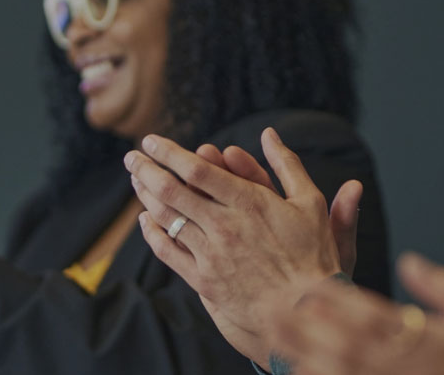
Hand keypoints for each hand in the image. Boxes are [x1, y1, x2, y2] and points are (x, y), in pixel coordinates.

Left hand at [124, 129, 361, 362]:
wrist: (305, 309)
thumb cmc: (313, 255)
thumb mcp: (310, 202)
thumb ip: (288, 165)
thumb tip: (269, 134)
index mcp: (250, 202)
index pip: (197, 170)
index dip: (169, 153)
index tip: (151, 141)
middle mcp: (225, 226)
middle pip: (173, 191)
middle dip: (147, 170)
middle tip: (131, 157)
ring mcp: (212, 254)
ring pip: (168, 219)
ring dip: (146, 196)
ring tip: (136, 180)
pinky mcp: (205, 280)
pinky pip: (169, 252)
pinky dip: (153, 233)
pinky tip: (146, 220)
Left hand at [271, 253, 443, 374]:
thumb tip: (410, 261)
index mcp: (429, 339)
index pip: (378, 317)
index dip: (342, 304)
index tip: (314, 290)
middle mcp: (407, 365)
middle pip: (349, 347)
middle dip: (310, 330)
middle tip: (276, 313)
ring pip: (346, 374)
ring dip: (310, 359)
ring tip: (277, 344)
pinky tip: (307, 373)